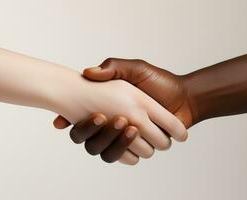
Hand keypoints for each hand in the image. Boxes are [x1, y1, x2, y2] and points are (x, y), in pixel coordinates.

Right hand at [49, 71, 186, 162]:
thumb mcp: (135, 69)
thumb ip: (113, 67)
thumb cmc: (159, 81)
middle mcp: (112, 126)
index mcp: (107, 108)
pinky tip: (135, 135)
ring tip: (130, 126)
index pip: (80, 118)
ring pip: (105, 152)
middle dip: (94, 131)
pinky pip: (124, 158)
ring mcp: (124, 139)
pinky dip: (127, 151)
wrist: (185, 97)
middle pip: (89, 140)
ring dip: (114, 140)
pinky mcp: (138, 148)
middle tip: (102, 117)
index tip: (61, 121)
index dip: (67, 120)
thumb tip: (86, 73)